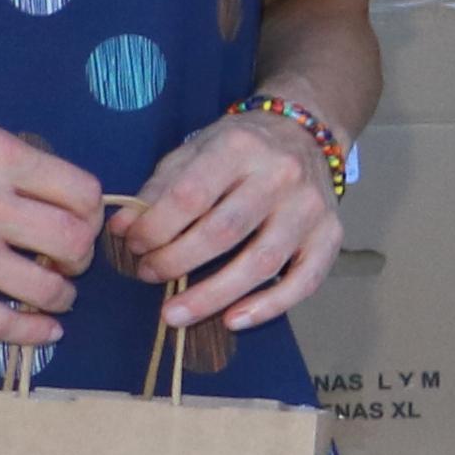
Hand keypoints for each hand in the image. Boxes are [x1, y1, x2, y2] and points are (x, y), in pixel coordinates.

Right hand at [0, 117, 103, 342]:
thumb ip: (8, 161)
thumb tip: (52, 189)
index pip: (83, 192)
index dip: (92, 212)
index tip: (82, 220)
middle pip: (73, 241)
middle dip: (81, 255)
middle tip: (69, 257)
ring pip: (45, 287)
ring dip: (61, 294)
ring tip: (55, 292)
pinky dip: (31, 333)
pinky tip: (44, 331)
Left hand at [112, 106, 341, 332]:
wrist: (305, 134)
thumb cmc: (238, 149)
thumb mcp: (194, 152)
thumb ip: (159, 189)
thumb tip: (122, 228)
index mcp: (240, 147)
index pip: (190, 196)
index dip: (155, 227)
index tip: (134, 244)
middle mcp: (281, 175)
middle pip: (223, 232)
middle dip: (175, 262)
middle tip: (148, 275)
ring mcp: (310, 208)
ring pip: (261, 262)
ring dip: (212, 296)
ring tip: (174, 314)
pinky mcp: (331, 235)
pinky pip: (304, 281)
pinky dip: (269, 306)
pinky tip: (233, 320)